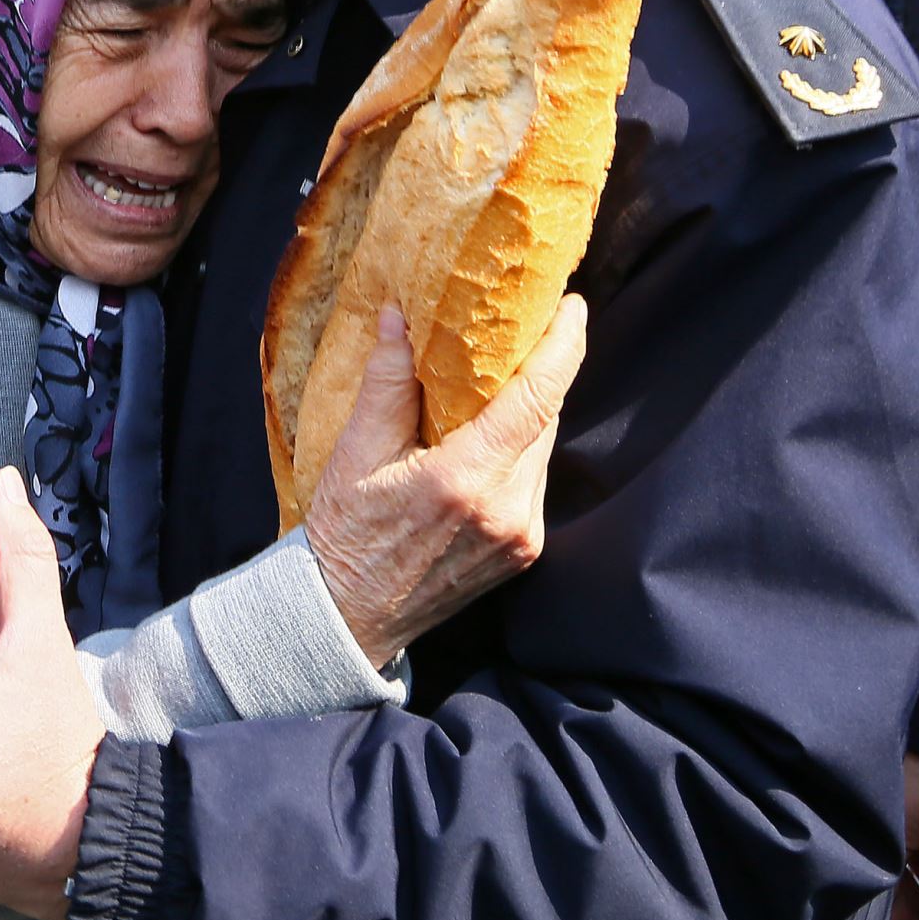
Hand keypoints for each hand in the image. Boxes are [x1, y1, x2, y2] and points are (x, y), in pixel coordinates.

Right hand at [307, 297, 587, 666]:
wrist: (349, 614)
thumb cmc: (346, 532)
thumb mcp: (357, 451)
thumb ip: (387, 382)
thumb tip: (401, 316)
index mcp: (467, 481)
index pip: (536, 399)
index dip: (562, 347)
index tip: (571, 305)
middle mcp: (508, 511)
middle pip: (545, 418)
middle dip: (541, 368)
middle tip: (526, 322)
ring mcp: (521, 536)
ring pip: (542, 448)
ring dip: (528, 407)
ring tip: (501, 370)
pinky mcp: (523, 550)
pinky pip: (533, 479)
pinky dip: (518, 446)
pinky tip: (488, 429)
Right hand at [887, 753, 918, 919]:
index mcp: (886, 835)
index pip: (884, 890)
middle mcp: (880, 830)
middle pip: (886, 884)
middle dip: (905, 919)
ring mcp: (890, 822)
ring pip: (895, 871)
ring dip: (913, 901)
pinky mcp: (901, 814)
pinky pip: (903, 854)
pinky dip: (917, 876)